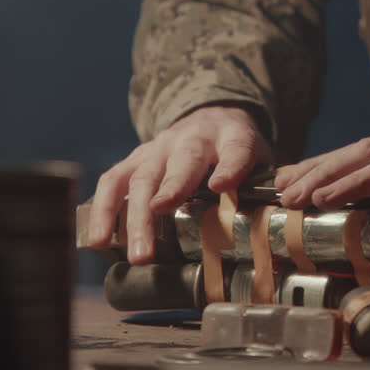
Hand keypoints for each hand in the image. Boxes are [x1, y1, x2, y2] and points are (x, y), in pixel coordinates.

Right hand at [88, 105, 271, 263]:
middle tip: (163, 222)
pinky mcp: (136, 159)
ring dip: (134, 218)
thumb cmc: (236, 150)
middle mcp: (191, 138)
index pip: (235, 149)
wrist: (212, 116)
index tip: (222, 186)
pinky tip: (100, 240)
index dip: (230, 167)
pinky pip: (114, 181)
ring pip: (141, 177)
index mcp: (232, 136)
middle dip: (169, 194)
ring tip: (134, 253)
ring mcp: (159, 148)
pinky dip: (104, 211)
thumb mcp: (261, 160)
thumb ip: (263, 188)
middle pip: (180, 164)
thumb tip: (269, 229)